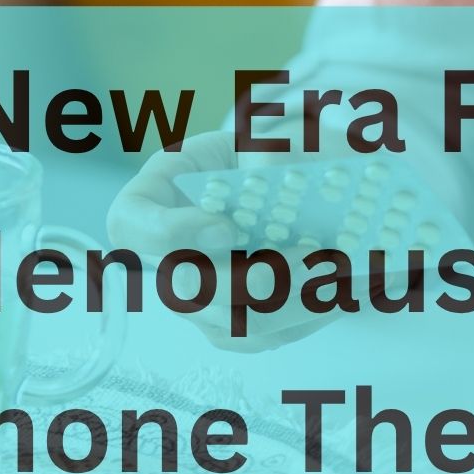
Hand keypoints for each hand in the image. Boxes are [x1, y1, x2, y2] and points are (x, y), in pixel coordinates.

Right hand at [106, 129, 331, 352]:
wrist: (263, 185)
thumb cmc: (242, 156)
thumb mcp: (245, 136)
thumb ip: (260, 146)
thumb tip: (271, 169)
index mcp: (147, 204)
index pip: (131, 227)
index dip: (171, 233)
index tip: (226, 225)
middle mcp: (162, 263)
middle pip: (189, 291)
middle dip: (254, 278)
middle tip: (306, 253)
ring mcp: (194, 303)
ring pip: (235, 324)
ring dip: (293, 302)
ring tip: (336, 271)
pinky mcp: (230, 328)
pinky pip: (266, 337)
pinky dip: (308, 315)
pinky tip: (342, 289)